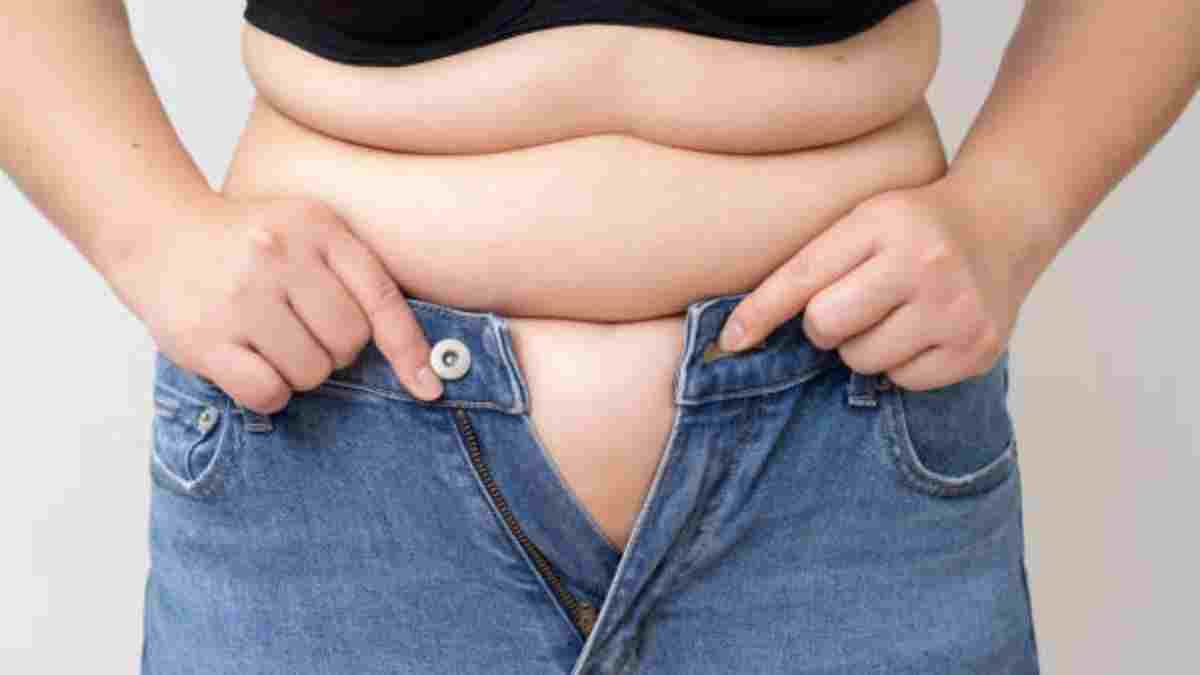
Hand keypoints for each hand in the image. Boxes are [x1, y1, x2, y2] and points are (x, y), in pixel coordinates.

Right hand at [110, 195, 442, 412]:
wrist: (158, 231)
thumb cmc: (252, 245)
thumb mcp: (311, 233)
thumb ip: (359, 279)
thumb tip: (420, 364)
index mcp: (318, 228)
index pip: (382, 300)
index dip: (410, 350)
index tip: (428, 387)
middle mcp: (279, 256)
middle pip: (348, 344)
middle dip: (335, 351)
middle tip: (302, 330)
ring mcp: (240, 297)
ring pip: (311, 372)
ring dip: (300, 372)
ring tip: (271, 341)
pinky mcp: (203, 337)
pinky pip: (268, 393)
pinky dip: (270, 392)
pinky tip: (252, 365)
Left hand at [719, 179, 1042, 390]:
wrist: (1002, 225)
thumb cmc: (913, 229)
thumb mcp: (863, 222)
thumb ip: (812, 266)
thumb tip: (741, 335)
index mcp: (883, 222)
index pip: (803, 277)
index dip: (759, 312)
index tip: (729, 342)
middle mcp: (924, 264)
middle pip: (827, 326)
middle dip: (825, 325)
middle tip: (852, 304)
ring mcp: (955, 309)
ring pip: (862, 360)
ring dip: (864, 346)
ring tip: (893, 314)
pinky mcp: (976, 349)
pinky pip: (904, 381)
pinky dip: (902, 364)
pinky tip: (922, 332)